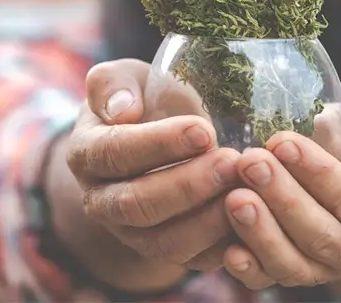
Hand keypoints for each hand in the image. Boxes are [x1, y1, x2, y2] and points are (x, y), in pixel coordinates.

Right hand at [64, 58, 242, 273]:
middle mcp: (101, 200)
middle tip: (232, 162)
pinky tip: (253, 217)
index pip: (114, 153)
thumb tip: (123, 109)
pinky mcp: (165, 253)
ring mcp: (132, 233)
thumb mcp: (125, 79)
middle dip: (187, 185)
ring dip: (208, 219)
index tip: (203, 130)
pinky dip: (224, 244)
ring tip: (247, 189)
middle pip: (136, 204)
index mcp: (87, 154)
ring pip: (164, 241)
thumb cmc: (144, 101)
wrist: (155, 139)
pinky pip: (193, 261)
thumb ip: (114, 84)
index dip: (157, 144)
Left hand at [219, 103, 340, 289]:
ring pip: (294, 263)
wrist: (337, 170)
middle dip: (282, 198)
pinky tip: (229, 249)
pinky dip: (249, 267)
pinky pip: (268, 279)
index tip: (282, 143)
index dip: (317, 172)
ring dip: (262, 232)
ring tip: (235, 198)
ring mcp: (325, 270)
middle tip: (249, 163)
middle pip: (321, 234)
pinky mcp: (290, 275)